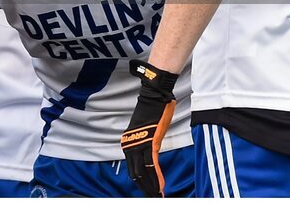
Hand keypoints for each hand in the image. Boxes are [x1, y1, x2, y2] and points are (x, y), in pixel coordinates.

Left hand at [121, 60, 178, 196]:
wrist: (154, 96)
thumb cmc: (153, 111)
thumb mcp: (146, 130)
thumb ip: (147, 143)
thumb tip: (152, 153)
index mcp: (129, 144)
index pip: (134, 170)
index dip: (142, 182)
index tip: (149, 191)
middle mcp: (130, 146)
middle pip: (137, 174)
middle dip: (146, 188)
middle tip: (153, 196)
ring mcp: (139, 145)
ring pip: (144, 173)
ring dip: (152, 186)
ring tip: (157, 195)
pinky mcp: (150, 143)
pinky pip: (152, 165)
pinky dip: (157, 178)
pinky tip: (160, 187)